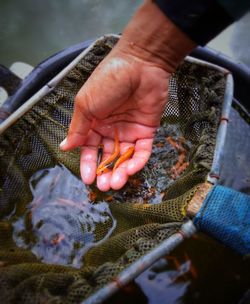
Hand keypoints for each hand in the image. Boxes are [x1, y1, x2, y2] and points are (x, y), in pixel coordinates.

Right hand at [60, 48, 170, 190]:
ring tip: (116, 183)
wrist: (139, 65)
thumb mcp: (86, 104)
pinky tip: (131, 170)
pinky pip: (142, 151)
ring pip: (124, 157)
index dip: (88, 164)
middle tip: (104, 186)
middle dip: (105, 172)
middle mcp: (111, 129)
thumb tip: (65, 147)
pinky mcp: (146, 131)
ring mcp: (129, 131)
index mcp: (93, 123)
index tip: (87, 179)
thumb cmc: (108, 81)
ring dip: (121, 172)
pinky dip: (137, 162)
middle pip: (107, 157)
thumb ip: (77, 128)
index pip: (89, 149)